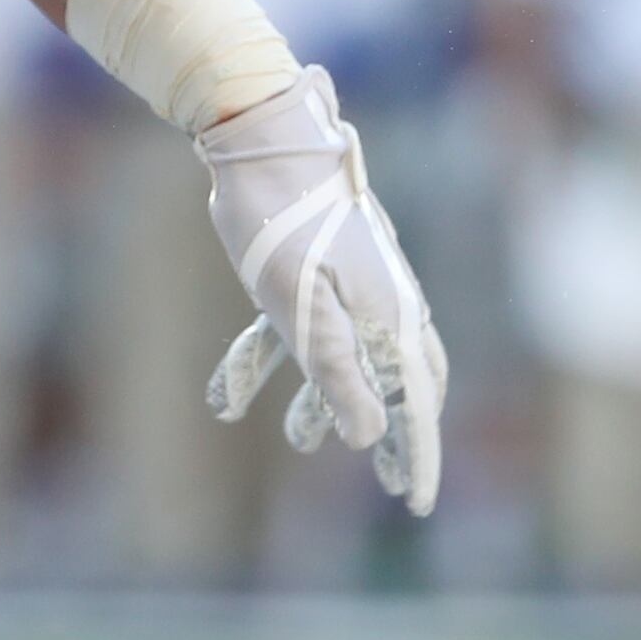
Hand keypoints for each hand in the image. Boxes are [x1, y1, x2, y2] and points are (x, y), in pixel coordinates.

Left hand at [194, 67, 446, 514]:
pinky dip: (262, 363)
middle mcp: (378, 302)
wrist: (263, 138)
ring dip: (320, 400)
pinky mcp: (303, 272)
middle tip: (389, 480)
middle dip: (391, 430)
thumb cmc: (283, 223)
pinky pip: (290, 331)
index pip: (416, 401)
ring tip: (298, 439)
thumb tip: (367, 435)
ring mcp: (344, 285)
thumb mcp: (305, 311)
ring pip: (338, 358)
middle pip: (397, 380)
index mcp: (389, 316)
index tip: (414, 501)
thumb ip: (338, 374)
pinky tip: (223, 398)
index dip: (416, 455)